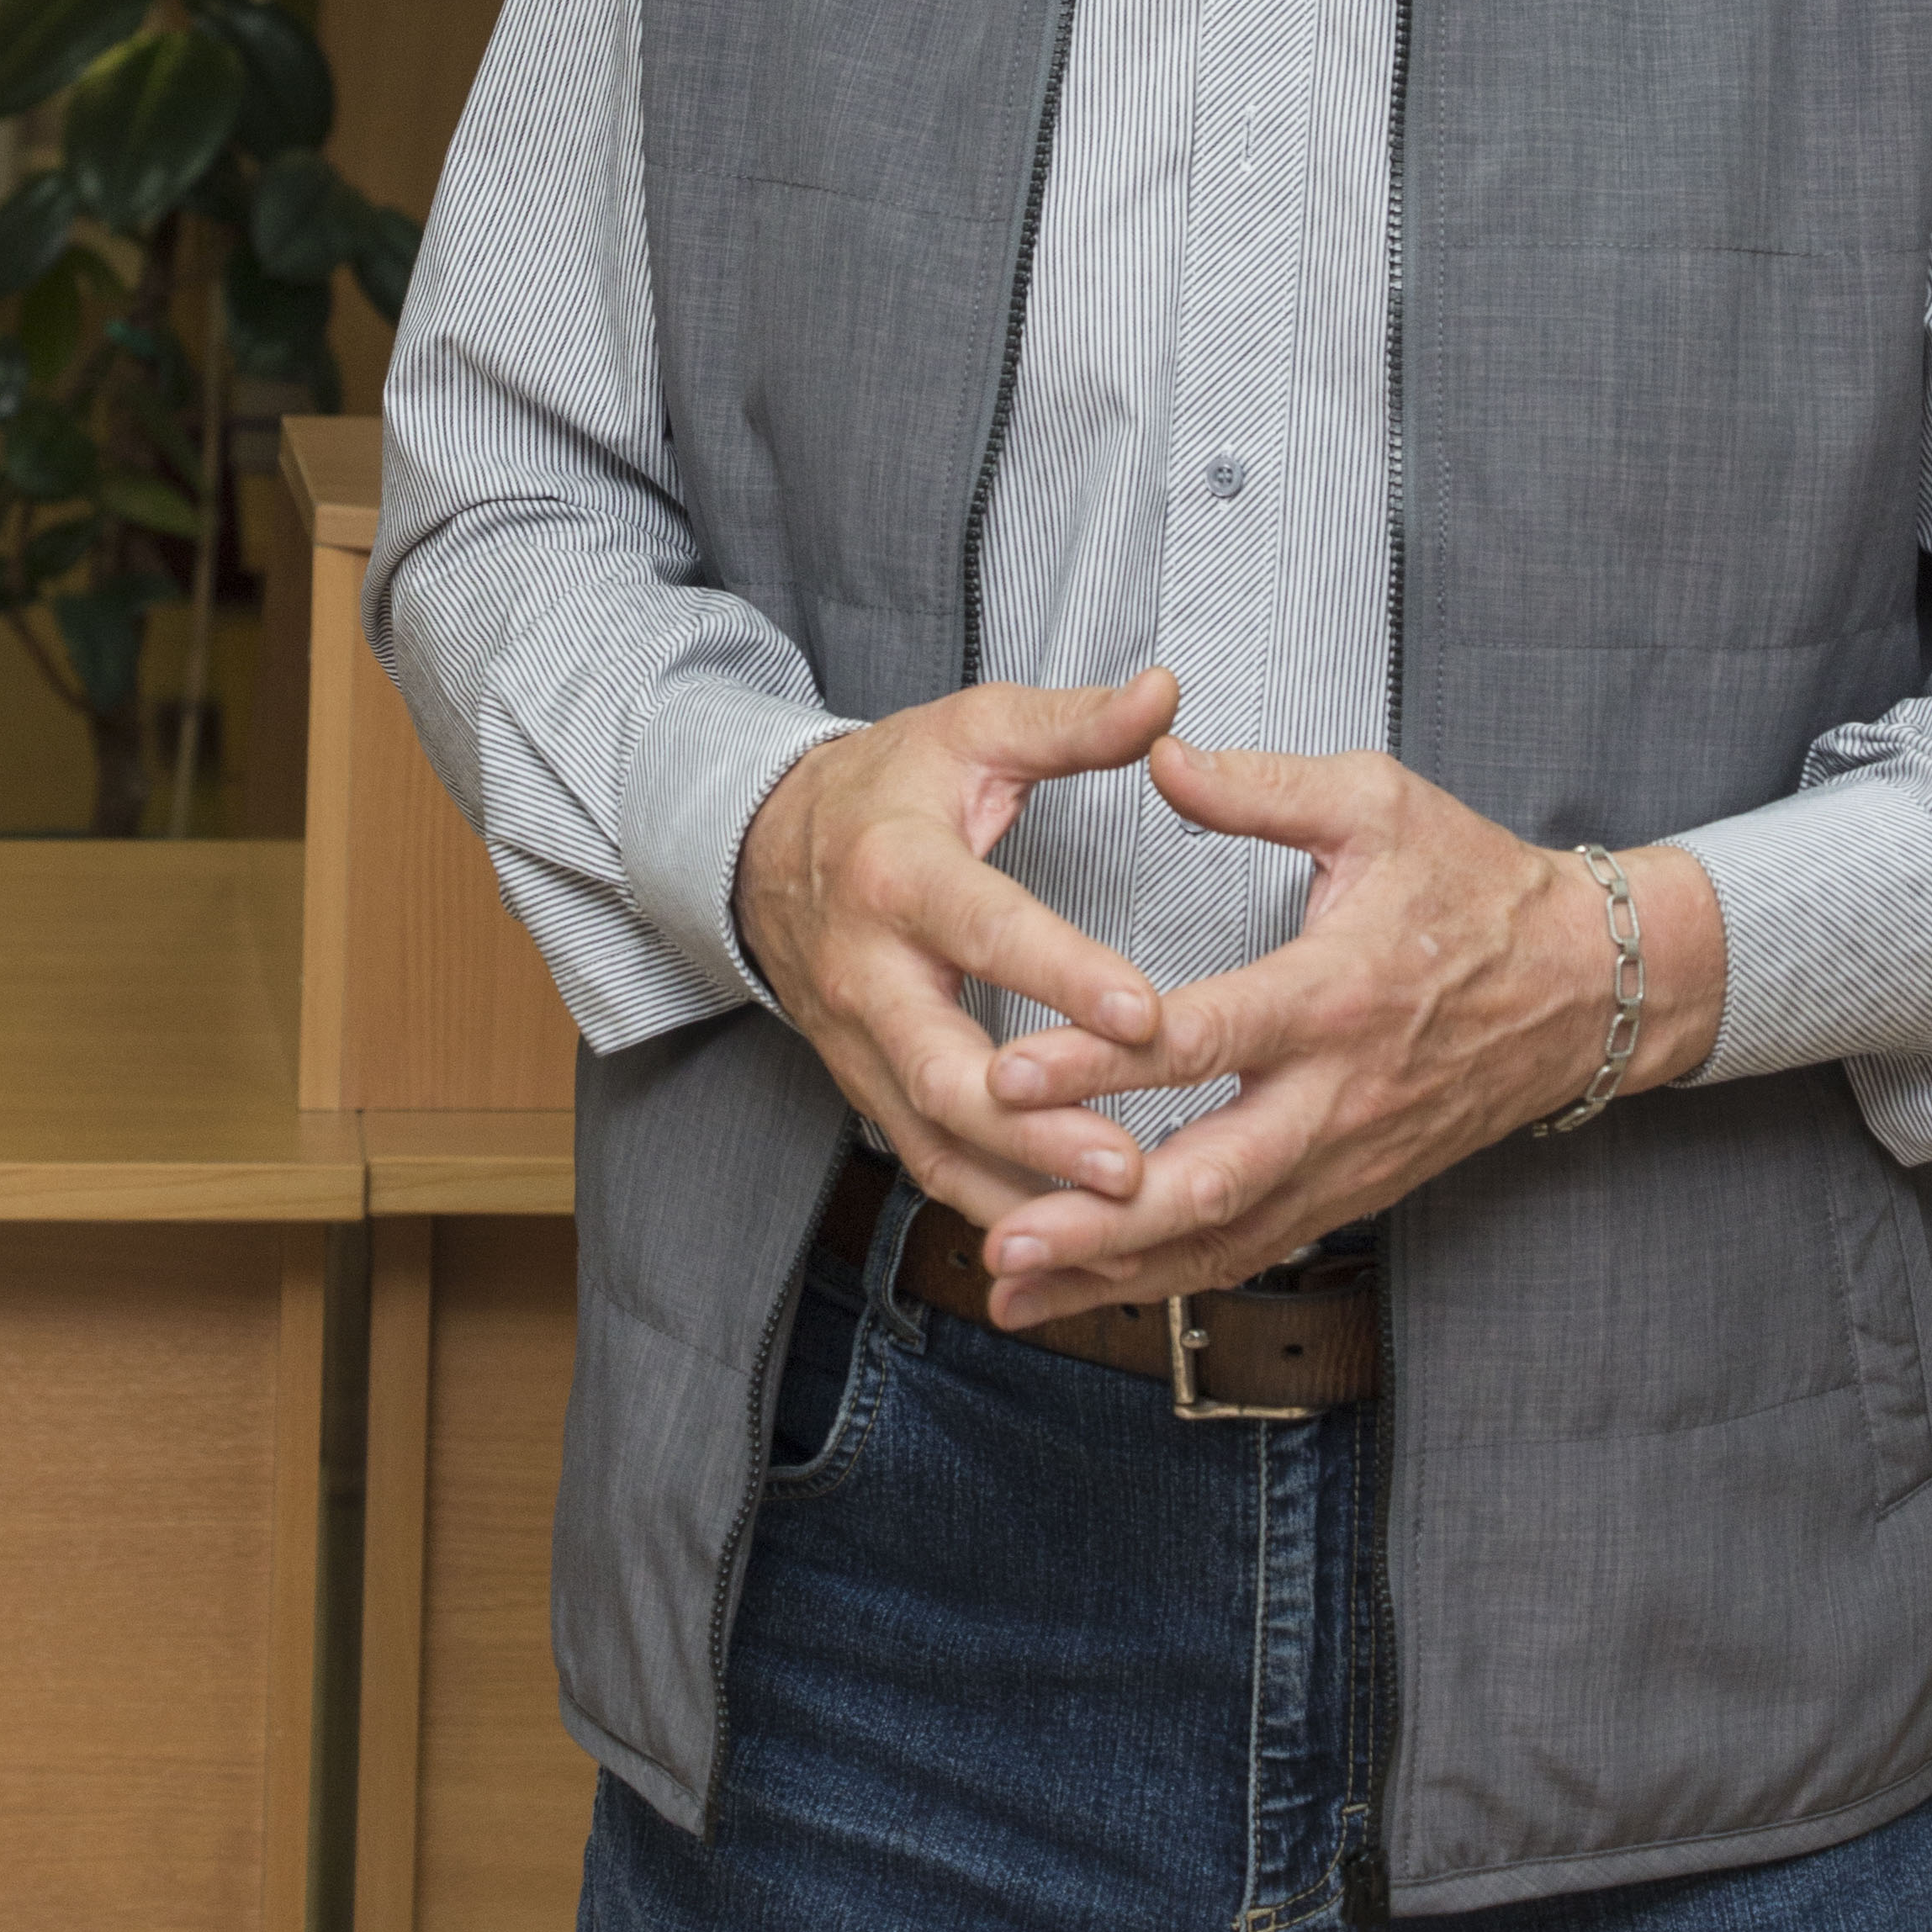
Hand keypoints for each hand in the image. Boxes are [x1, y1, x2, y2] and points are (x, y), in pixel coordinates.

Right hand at [735, 670, 1181, 1223]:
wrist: (765, 846)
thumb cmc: (891, 786)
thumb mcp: (974, 729)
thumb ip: (1073, 722)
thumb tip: (1165, 694)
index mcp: (899, 874)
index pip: (986, 931)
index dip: (1064, 976)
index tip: (1147, 1014)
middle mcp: (870, 974)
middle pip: (945, 1072)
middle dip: (1039, 1131)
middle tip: (1133, 1164)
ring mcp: (859, 1046)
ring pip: (934, 1141)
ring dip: (1023, 1190)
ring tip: (1117, 1221)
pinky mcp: (865, 1090)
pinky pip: (929, 1163)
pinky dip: (997, 1207)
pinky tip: (1075, 1237)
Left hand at [969, 737, 1726, 1323]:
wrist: (1584, 986)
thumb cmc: (1476, 886)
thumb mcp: (1377, 804)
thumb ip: (1260, 788)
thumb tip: (1156, 753)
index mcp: (1336, 992)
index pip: (1205, 1039)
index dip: (1101, 1061)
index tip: (1007, 1074)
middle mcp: (1339, 1095)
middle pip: (1209, 1179)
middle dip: (1097, 1217)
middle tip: (999, 1232)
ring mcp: (1348, 1159)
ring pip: (1223, 1238)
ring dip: (1115, 1270)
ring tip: (1012, 1283)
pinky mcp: (1352, 1192)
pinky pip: (1251, 1250)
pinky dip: (1165, 1277)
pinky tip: (1084, 1289)